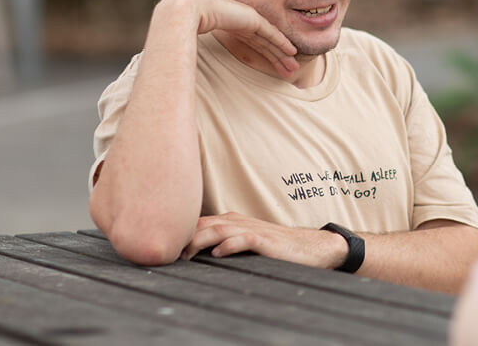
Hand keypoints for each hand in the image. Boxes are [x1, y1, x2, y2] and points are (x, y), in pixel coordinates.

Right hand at [156, 0, 298, 77]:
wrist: (190, 7)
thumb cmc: (188, 23)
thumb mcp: (200, 38)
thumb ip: (205, 50)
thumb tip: (191, 67)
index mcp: (233, 25)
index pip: (254, 42)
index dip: (266, 54)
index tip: (276, 67)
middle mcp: (243, 21)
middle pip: (266, 42)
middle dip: (278, 57)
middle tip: (291, 70)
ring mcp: (249, 19)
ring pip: (271, 40)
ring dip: (283, 54)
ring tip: (294, 67)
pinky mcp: (253, 20)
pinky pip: (271, 34)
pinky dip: (282, 43)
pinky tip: (292, 52)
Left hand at [180, 212, 347, 268]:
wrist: (309, 247)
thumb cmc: (274, 247)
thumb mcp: (244, 241)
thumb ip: (221, 242)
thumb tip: (193, 254)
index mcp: (230, 220)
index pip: (197, 222)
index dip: (180, 235)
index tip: (167, 252)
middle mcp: (237, 221)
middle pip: (202, 223)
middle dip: (184, 238)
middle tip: (170, 256)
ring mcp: (250, 229)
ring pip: (217, 229)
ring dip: (199, 241)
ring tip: (187, 256)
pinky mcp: (264, 240)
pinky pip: (242, 239)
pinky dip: (228, 245)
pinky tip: (218, 254)